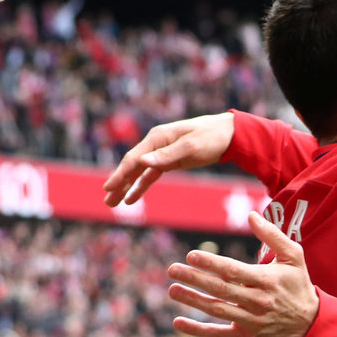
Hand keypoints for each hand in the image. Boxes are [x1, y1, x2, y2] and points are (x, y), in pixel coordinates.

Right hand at [102, 112, 234, 206]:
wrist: (229, 133)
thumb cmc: (211, 136)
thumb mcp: (191, 146)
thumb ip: (167, 155)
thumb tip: (143, 162)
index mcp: (158, 137)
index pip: (134, 158)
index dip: (120, 174)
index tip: (109, 187)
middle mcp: (156, 144)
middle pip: (133, 166)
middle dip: (119, 183)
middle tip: (107, 202)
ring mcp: (162, 153)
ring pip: (140, 172)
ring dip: (127, 187)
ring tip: (114, 203)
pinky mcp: (171, 161)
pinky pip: (151, 175)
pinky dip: (141, 186)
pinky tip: (132, 198)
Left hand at [168, 211, 318, 336]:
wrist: (311, 322)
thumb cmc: (298, 284)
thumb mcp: (294, 256)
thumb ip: (273, 235)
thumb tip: (251, 215)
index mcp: (267, 280)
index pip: (233, 271)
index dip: (211, 263)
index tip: (191, 255)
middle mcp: (258, 301)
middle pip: (221, 289)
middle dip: (195, 279)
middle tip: (173, 270)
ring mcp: (252, 321)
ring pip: (217, 310)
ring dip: (192, 300)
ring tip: (172, 290)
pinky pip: (218, 334)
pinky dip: (198, 330)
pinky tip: (178, 322)